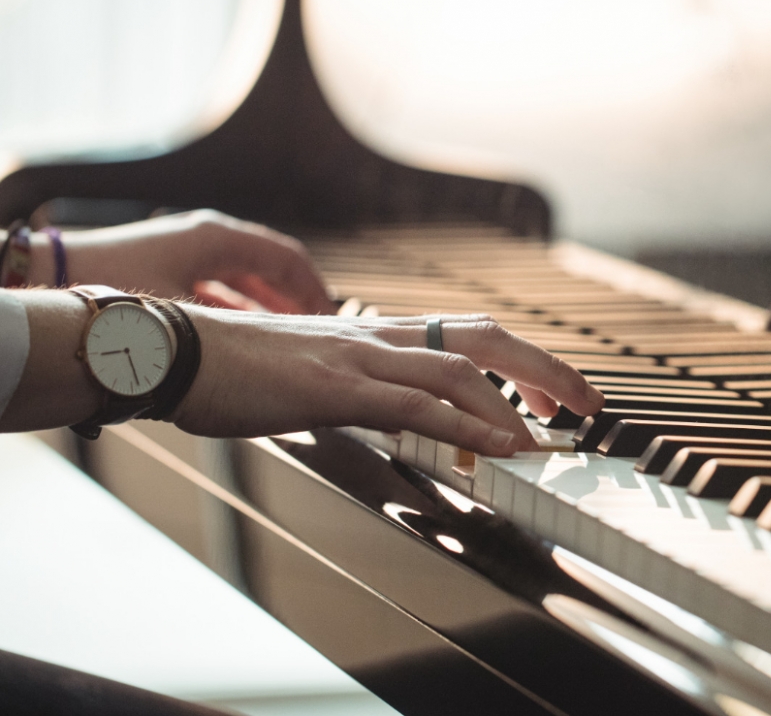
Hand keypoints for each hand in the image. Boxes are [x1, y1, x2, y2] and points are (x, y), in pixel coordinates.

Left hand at [30, 210, 331, 313]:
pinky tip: (246, 332)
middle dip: (295, 299)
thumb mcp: (184, 312)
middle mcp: (207, 237)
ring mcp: (187, 250)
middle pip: (269, 266)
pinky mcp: (169, 266)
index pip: (287, 258)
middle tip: (317, 329)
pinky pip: (220, 284)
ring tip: (289, 333)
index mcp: (218, 238)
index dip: (314, 289)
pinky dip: (240, 306)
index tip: (331, 317)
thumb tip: (273, 352)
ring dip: (268, 304)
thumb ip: (232, 329)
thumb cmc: (115, 289)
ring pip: (244, 277)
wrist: (51, 274)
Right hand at [177, 309, 605, 453]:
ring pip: (459, 367)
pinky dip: (463, 423)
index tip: (552, 394)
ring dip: (515, 401)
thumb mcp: (312, 373)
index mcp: (376, 333)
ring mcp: (358, 357)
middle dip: (544, 368)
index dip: (520, 359)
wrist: (174, 350)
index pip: (468, 334)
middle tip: (586, 404)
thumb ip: (360, 388)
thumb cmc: (236, 367)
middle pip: (484, 337)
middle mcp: (378, 336)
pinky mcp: (333, 387)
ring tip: (553, 434)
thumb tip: (396, 412)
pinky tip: (495, 445)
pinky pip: (412, 403)